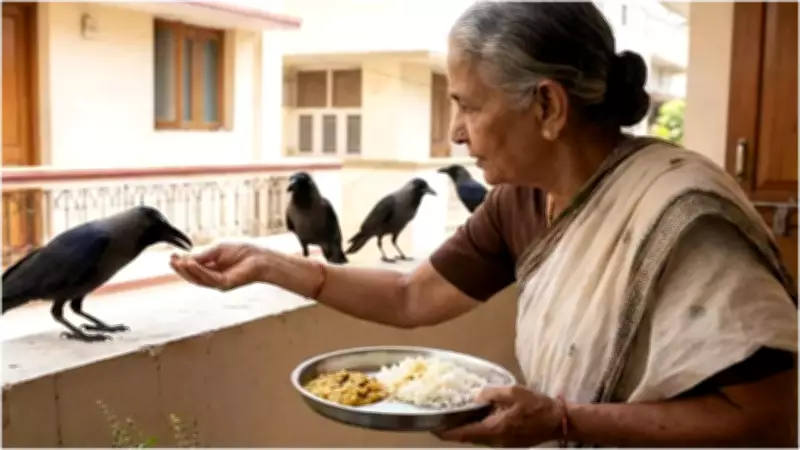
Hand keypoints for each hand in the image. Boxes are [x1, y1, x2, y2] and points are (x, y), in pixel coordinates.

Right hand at [170, 243, 265, 290]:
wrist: (261, 257)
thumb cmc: (242, 252)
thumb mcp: (218, 250)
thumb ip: (203, 255)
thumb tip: (186, 258)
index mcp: (211, 269)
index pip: (193, 268)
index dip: (181, 263)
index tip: (171, 256)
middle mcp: (213, 278)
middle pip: (192, 276)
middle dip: (181, 269)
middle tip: (171, 260)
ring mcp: (219, 283)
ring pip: (198, 279)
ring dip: (187, 270)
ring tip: (179, 262)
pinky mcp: (225, 284)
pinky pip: (209, 278)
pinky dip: (199, 271)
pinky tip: (191, 263)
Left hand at [435, 385, 562, 446]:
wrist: (557, 421)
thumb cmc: (537, 406)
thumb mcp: (513, 392)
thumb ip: (491, 393)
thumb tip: (476, 395)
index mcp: (493, 429)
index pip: (463, 434)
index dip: (445, 432)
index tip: (432, 427)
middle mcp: (494, 440)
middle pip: (467, 438)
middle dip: (452, 430)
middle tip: (440, 418)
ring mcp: (501, 443)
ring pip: (476, 438)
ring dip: (464, 430)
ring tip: (454, 417)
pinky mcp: (507, 441)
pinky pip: (486, 436)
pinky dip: (476, 428)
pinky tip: (475, 417)